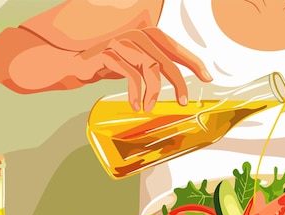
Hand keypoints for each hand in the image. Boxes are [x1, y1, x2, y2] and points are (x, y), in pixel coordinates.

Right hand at [79, 27, 212, 110]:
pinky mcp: (109, 53)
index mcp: (147, 36)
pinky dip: (136, 93)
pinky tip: (136, 105)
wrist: (76, 64)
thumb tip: (180, 82)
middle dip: (178, 83)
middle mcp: (137, 35)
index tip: (208, 78)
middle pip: (166, 60)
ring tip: (150, 108)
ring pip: (149, 68)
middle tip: (183, 102)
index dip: (193, 62)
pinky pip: (130, 75)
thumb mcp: (136, 64)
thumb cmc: (110, 64)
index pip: (176, 48)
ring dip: (153, 92)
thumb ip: (155, 65)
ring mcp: (122, 42)